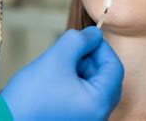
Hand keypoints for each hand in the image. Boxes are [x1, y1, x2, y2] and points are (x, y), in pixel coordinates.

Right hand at [0, 27, 123, 120]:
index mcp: (99, 102)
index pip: (114, 67)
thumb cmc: (30, 95)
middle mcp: (98, 115)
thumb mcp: (56, 58)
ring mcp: (87, 119)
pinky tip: (55, 79)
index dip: (101, 47)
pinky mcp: (75, 120)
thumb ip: (79, 41)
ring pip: (94, 85)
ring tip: (58, 66)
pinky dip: (74, 82)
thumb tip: (94, 33)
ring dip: (80, 69)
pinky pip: (84, 96)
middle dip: (90, 59)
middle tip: (69, 50)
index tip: (84, 37)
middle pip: (106, 77)